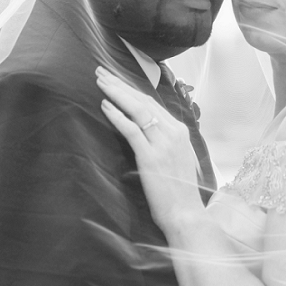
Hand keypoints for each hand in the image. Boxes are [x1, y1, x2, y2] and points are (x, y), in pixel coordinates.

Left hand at [95, 65, 203, 234]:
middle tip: (101, 71)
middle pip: (142, 100)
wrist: (186, 214)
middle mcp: (173, 133)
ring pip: (137, 109)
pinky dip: (117, 115)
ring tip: (100, 82)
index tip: (114, 79)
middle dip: (120, 84)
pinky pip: (131, 129)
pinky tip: (105, 106)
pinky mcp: (151, 156)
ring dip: (116, 93)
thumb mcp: (177, 159)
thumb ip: (166, 141)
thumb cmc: (179, 191)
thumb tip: (149, 128)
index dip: (131, 89)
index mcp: (180, 131)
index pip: (151, 103)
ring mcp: (163, 144)